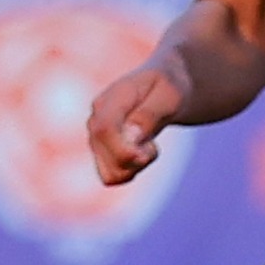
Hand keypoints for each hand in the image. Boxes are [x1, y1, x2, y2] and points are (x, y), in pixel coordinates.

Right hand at [88, 56, 187, 184]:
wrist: (162, 87)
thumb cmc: (168, 87)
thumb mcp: (170, 94)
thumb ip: (149, 115)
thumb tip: (131, 138)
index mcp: (112, 99)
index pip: (105, 129)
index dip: (123, 150)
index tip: (146, 155)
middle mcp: (96, 119)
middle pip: (107, 157)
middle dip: (137, 160)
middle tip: (154, 144)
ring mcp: (95, 137)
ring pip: (109, 173)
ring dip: (134, 168)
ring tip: (148, 147)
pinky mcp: (101, 151)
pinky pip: (111, 177)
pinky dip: (129, 172)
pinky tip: (140, 154)